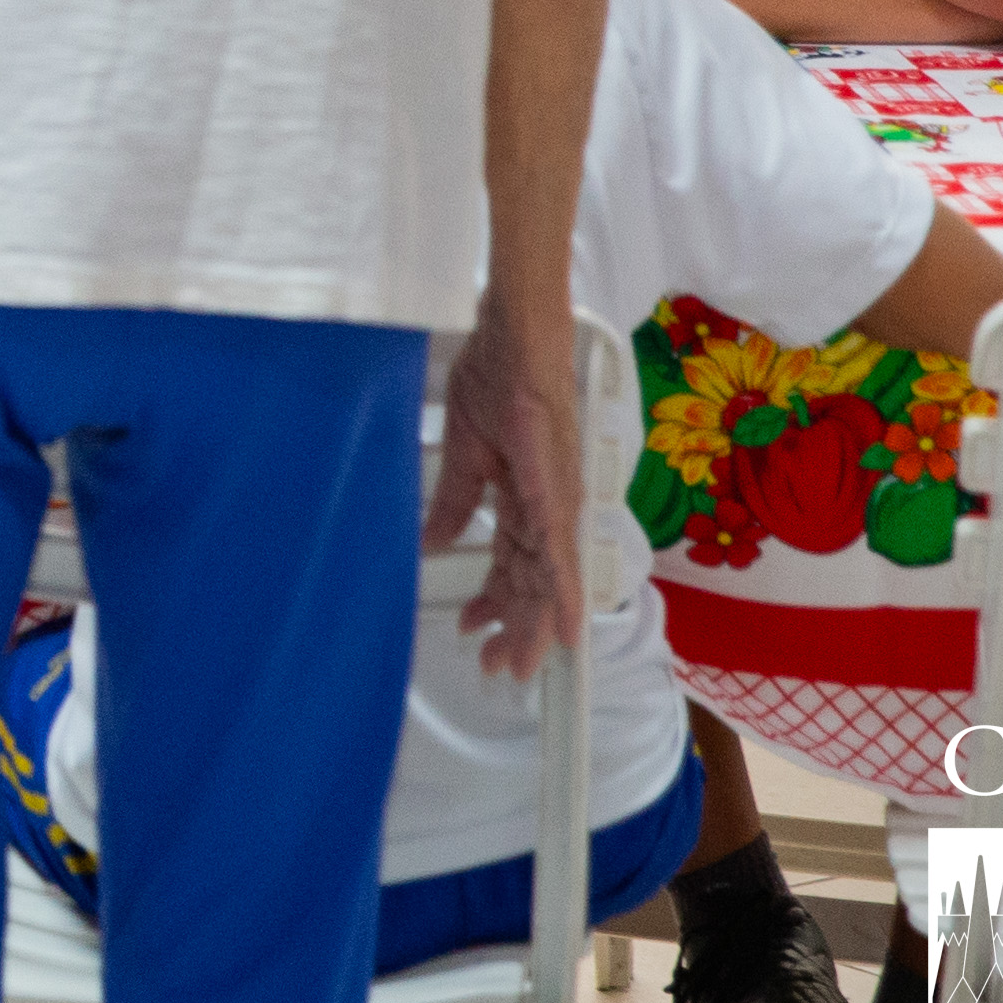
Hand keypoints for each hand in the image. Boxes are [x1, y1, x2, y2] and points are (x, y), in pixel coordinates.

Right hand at [429, 315, 586, 683]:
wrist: (512, 335)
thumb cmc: (495, 375)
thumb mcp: (467, 449)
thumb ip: (457, 498)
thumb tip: (436, 538)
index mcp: (525, 495)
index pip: (513, 563)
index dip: (497, 599)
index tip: (479, 631)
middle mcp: (549, 504)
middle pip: (532, 581)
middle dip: (516, 627)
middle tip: (499, 667)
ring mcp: (556, 499)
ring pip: (549, 578)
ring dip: (536, 623)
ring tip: (522, 662)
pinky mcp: (555, 490)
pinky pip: (560, 551)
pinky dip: (565, 592)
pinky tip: (565, 625)